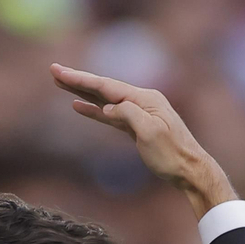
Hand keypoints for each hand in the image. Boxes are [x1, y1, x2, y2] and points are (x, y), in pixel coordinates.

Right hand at [50, 64, 235, 218]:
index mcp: (144, 99)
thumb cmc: (173, 154)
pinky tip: (80, 106)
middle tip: (54, 71)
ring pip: (105, 100)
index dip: (81, 79)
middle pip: (103, 88)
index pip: (107, 86)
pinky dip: (94, 110)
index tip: (60, 72)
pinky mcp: (136, 127)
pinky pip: (110, 115)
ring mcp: (139, 114)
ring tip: (61, 84)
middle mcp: (141, 101)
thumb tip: (109, 108)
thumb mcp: (150, 132)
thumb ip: (128, 114)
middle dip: (78, 81)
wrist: (190, 171)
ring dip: (82, 93)